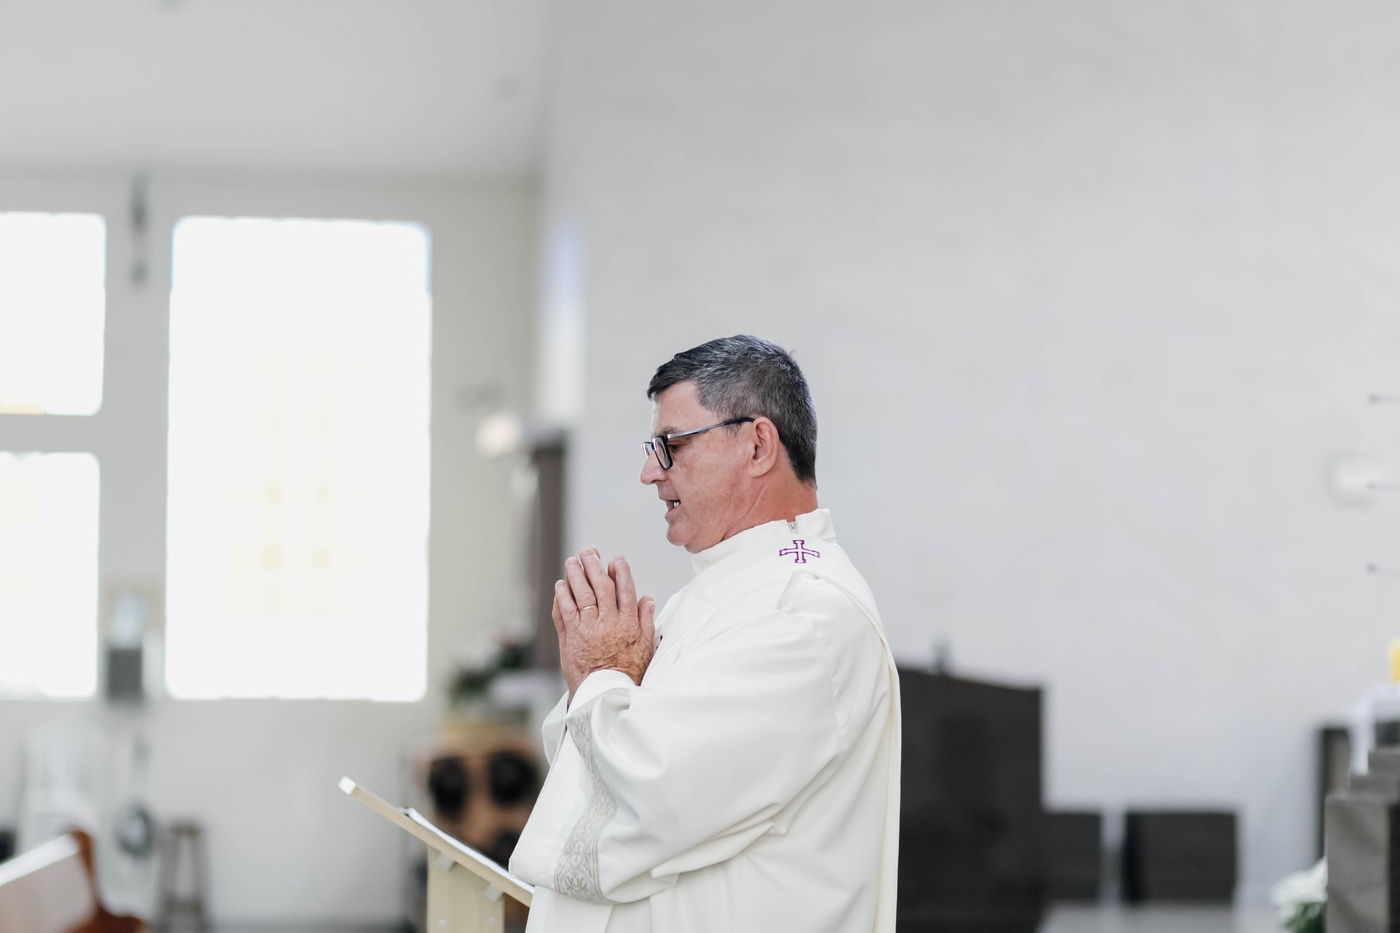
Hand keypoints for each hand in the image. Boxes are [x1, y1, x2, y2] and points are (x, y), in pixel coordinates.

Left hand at [552, 547, 655, 699]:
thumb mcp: (645, 648)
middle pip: (600, 587)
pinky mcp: (570, 638)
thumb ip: (645, 621)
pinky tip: (561, 586)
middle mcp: (607, 623)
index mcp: (627, 624)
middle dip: (594, 566)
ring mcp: (587, 630)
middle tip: (588, 552)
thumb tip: (648, 598)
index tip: (616, 559)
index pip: (624, 590)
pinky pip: (564, 612)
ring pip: (580, 595)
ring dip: (575, 575)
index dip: (620, 572)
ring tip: (572, 562)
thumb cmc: (627, 673)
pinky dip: (561, 597)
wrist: (604, 696)